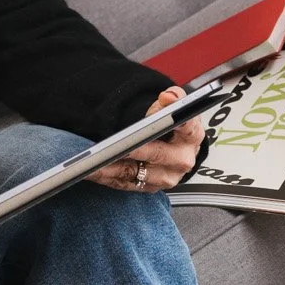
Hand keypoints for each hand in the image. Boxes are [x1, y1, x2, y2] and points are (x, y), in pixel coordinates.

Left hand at [89, 87, 204, 192]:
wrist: (174, 147)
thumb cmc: (172, 127)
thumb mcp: (173, 107)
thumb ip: (172, 97)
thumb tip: (168, 97)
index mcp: (192, 136)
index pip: (187, 127)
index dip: (179, 123)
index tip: (164, 119)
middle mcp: (182, 160)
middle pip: (156, 154)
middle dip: (133, 150)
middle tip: (112, 146)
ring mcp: (168, 177)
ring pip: (137, 172)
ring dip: (112, 168)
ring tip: (92, 161)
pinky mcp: (152, 187)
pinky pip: (126, 184)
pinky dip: (108, 177)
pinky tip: (93, 171)